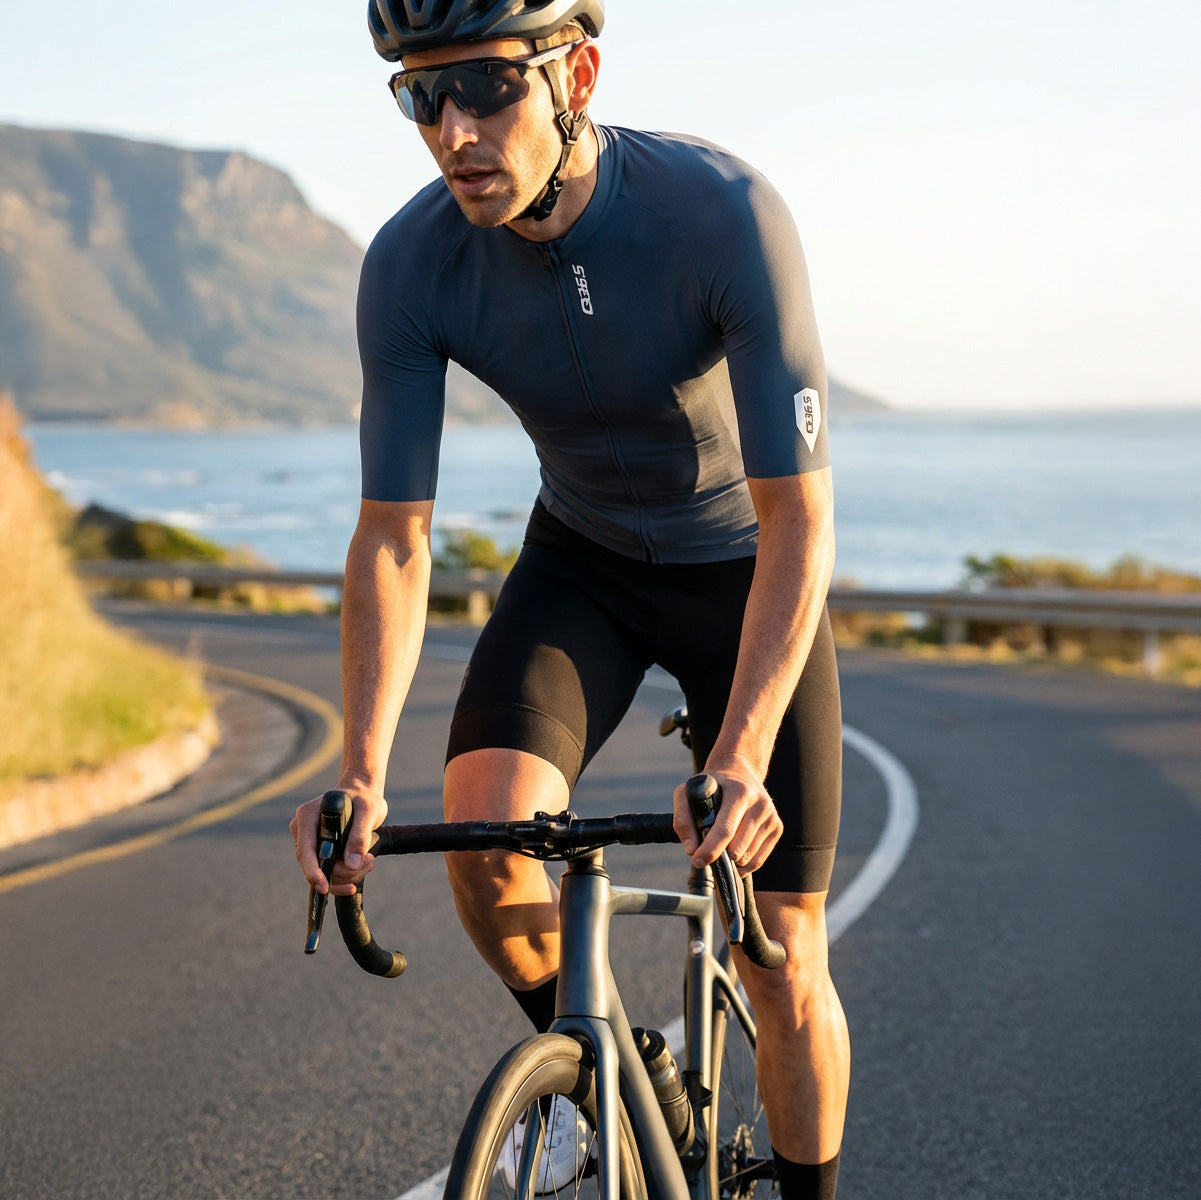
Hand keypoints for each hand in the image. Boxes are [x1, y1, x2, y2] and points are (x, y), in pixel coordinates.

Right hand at [290, 783, 388, 896]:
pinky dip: (347, 874)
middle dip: (342, 873)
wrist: (363, 795)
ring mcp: (309, 842)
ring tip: (370, 860)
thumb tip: (352, 864)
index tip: (324, 887)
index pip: (304, 850)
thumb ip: (360, 835)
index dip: (313, 871)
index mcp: (307, 816)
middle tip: (369, 861)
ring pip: (324, 872)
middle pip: (315, 865)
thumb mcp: (368, 811)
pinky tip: (363, 866)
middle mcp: (303, 830)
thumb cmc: (364, 798)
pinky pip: (329, 872)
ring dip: (349, 874)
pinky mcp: (319, 852)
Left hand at [672, 757, 782, 875]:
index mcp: (739, 792)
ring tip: (722, 846)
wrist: (739, 771)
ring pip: (748, 856)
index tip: (697, 860)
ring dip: (731, 860)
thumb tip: (691, 850)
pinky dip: (744, 864)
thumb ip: (683, 819)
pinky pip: (759, 859)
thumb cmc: (711, 785)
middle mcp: (760, 803)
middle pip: (738, 847)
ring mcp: (771, 816)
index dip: (710, 849)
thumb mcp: (688, 791)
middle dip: (719, 856)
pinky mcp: (777, 827)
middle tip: (706, 852)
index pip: (726, 829)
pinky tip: (734, 856)